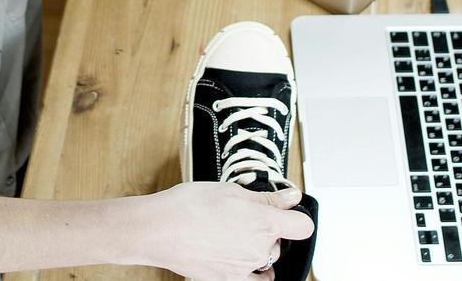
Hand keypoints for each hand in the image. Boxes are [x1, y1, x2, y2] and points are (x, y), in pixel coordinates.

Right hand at [132, 182, 313, 280]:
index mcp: (264, 223)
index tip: (286, 208)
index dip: (295, 214)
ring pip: (265, 258)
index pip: (302, 226)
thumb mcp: (231, 190)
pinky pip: (252, 278)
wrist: (158, 230)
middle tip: (244, 214)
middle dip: (269, 227)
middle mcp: (259, 249)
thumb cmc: (189, 206)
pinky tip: (236, 255)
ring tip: (234, 232)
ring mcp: (245, 268)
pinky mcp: (228, 279)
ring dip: (257, 247)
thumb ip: (266, 198)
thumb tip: (290, 198)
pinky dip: (251, 270)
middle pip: (280, 241)